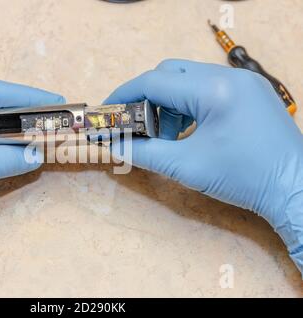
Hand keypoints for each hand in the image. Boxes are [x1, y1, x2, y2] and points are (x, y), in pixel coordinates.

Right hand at [105, 59, 302, 272]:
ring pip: (188, 78)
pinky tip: (187, 129)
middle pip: (170, 72)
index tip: (106, 110)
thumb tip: (114, 145)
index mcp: (214, 90)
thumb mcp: (186, 166)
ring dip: (168, 102)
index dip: (124, 95)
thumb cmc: (243, 178)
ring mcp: (243, 81)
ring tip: (164, 133)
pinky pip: (208, 87)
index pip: (155, 81)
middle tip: (134, 122)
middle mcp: (229, 76)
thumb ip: (144, 153)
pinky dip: (188, 104)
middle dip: (146, 96)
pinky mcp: (250, 91)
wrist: (294, 188)